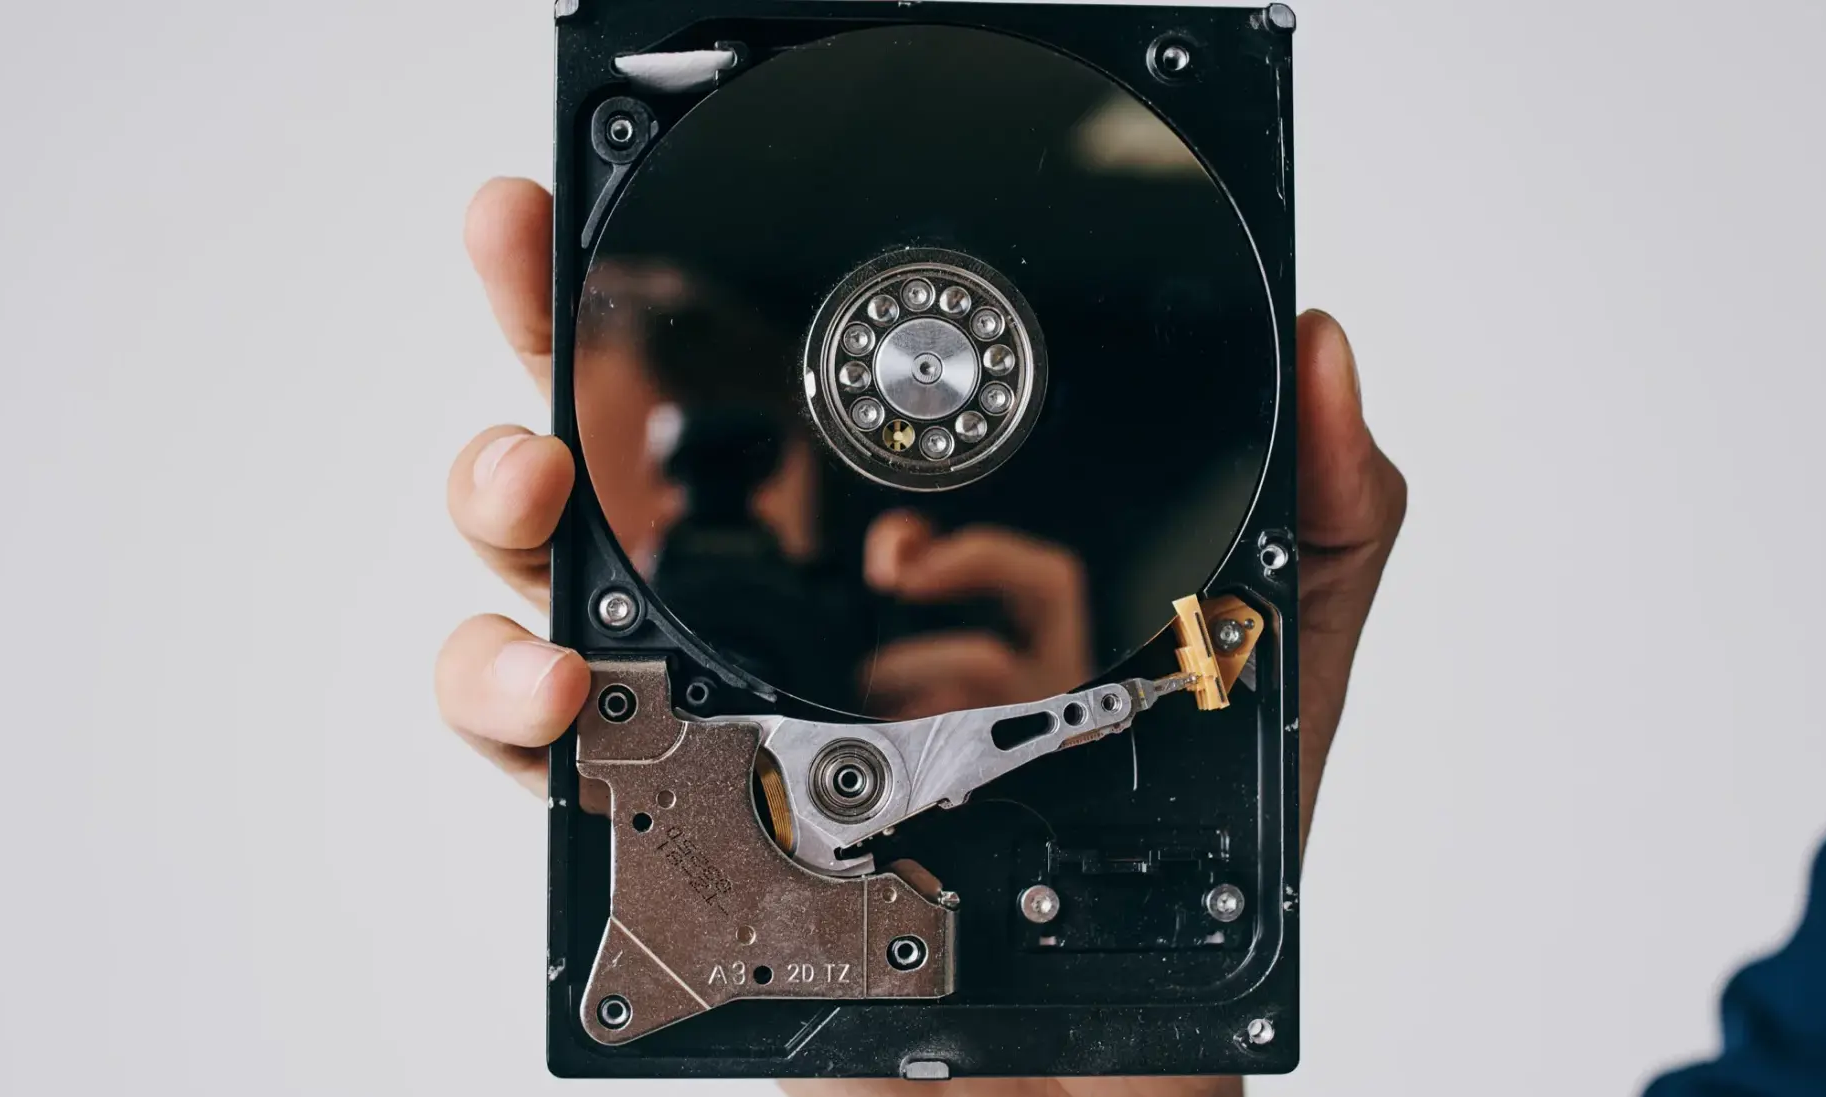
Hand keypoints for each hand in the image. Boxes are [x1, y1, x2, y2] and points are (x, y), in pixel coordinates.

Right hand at [437, 178, 1407, 1093]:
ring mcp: (697, 704)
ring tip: (532, 482)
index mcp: (883, 542)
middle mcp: (766, 605)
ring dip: (501, 501)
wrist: (1091, 1054)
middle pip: (618, 432)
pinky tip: (566, 680)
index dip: (696, 271)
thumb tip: (1324, 349)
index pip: (776, 377)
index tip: (648, 177)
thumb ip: (1315, 510)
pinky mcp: (653, 818)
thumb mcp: (1258, 669)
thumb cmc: (1157, 869)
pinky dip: (510, 698)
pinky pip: (533, 748)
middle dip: (544, 325)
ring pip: (539, 571)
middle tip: (526, 250)